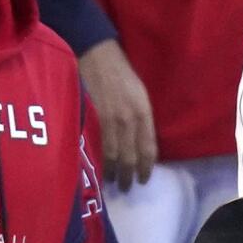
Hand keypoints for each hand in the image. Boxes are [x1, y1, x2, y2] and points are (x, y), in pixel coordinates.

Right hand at [79, 39, 157, 190]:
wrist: (97, 54)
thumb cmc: (120, 72)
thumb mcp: (140, 94)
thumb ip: (141, 118)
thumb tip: (139, 142)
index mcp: (144, 112)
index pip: (148, 148)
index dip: (146, 167)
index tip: (143, 179)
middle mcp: (129, 119)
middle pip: (131, 156)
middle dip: (129, 175)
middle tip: (127, 187)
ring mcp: (110, 119)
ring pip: (114, 154)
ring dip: (113, 171)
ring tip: (112, 181)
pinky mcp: (93, 117)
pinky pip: (98, 144)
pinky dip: (100, 159)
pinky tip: (99, 167)